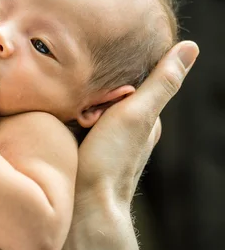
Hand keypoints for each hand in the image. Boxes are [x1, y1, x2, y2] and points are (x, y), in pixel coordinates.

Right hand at [75, 41, 198, 210]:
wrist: (79, 203)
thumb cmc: (111, 159)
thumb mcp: (137, 114)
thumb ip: (161, 82)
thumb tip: (190, 46)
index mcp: (144, 119)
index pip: (136, 78)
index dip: (122, 67)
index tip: (107, 61)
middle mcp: (125, 129)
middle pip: (111, 91)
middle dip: (98, 83)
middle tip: (84, 84)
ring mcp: (100, 138)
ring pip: (89, 103)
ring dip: (79, 96)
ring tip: (68, 93)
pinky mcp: (77, 143)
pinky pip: (73, 117)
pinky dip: (67, 109)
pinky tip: (57, 108)